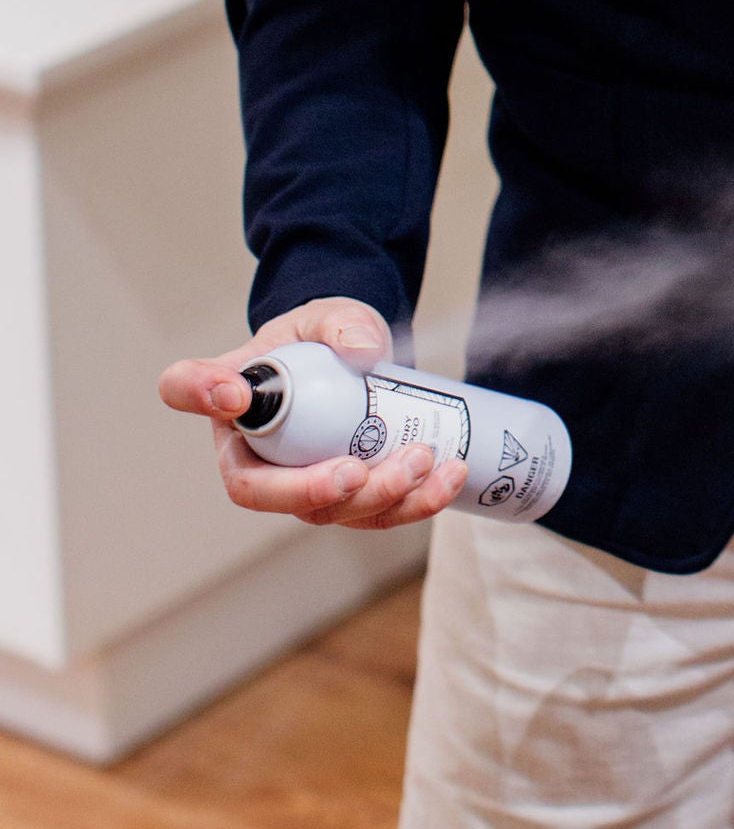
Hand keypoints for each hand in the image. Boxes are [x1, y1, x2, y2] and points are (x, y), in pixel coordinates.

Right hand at [158, 296, 467, 530]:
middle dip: (317, 492)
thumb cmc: (327, 339)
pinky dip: (416, 502)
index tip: (236, 395)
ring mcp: (304, 482)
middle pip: (266, 493)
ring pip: (330, 513)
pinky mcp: (351, 495)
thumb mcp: (329, 315)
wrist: (361, 359)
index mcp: (232, 400)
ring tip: (426, 462)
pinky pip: (376, 512)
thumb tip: (362, 351)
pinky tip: (449, 475)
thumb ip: (340, 323)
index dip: (203, 395)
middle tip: (361, 471)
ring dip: (380, 499)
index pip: (190, 390)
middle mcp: (256, 452)